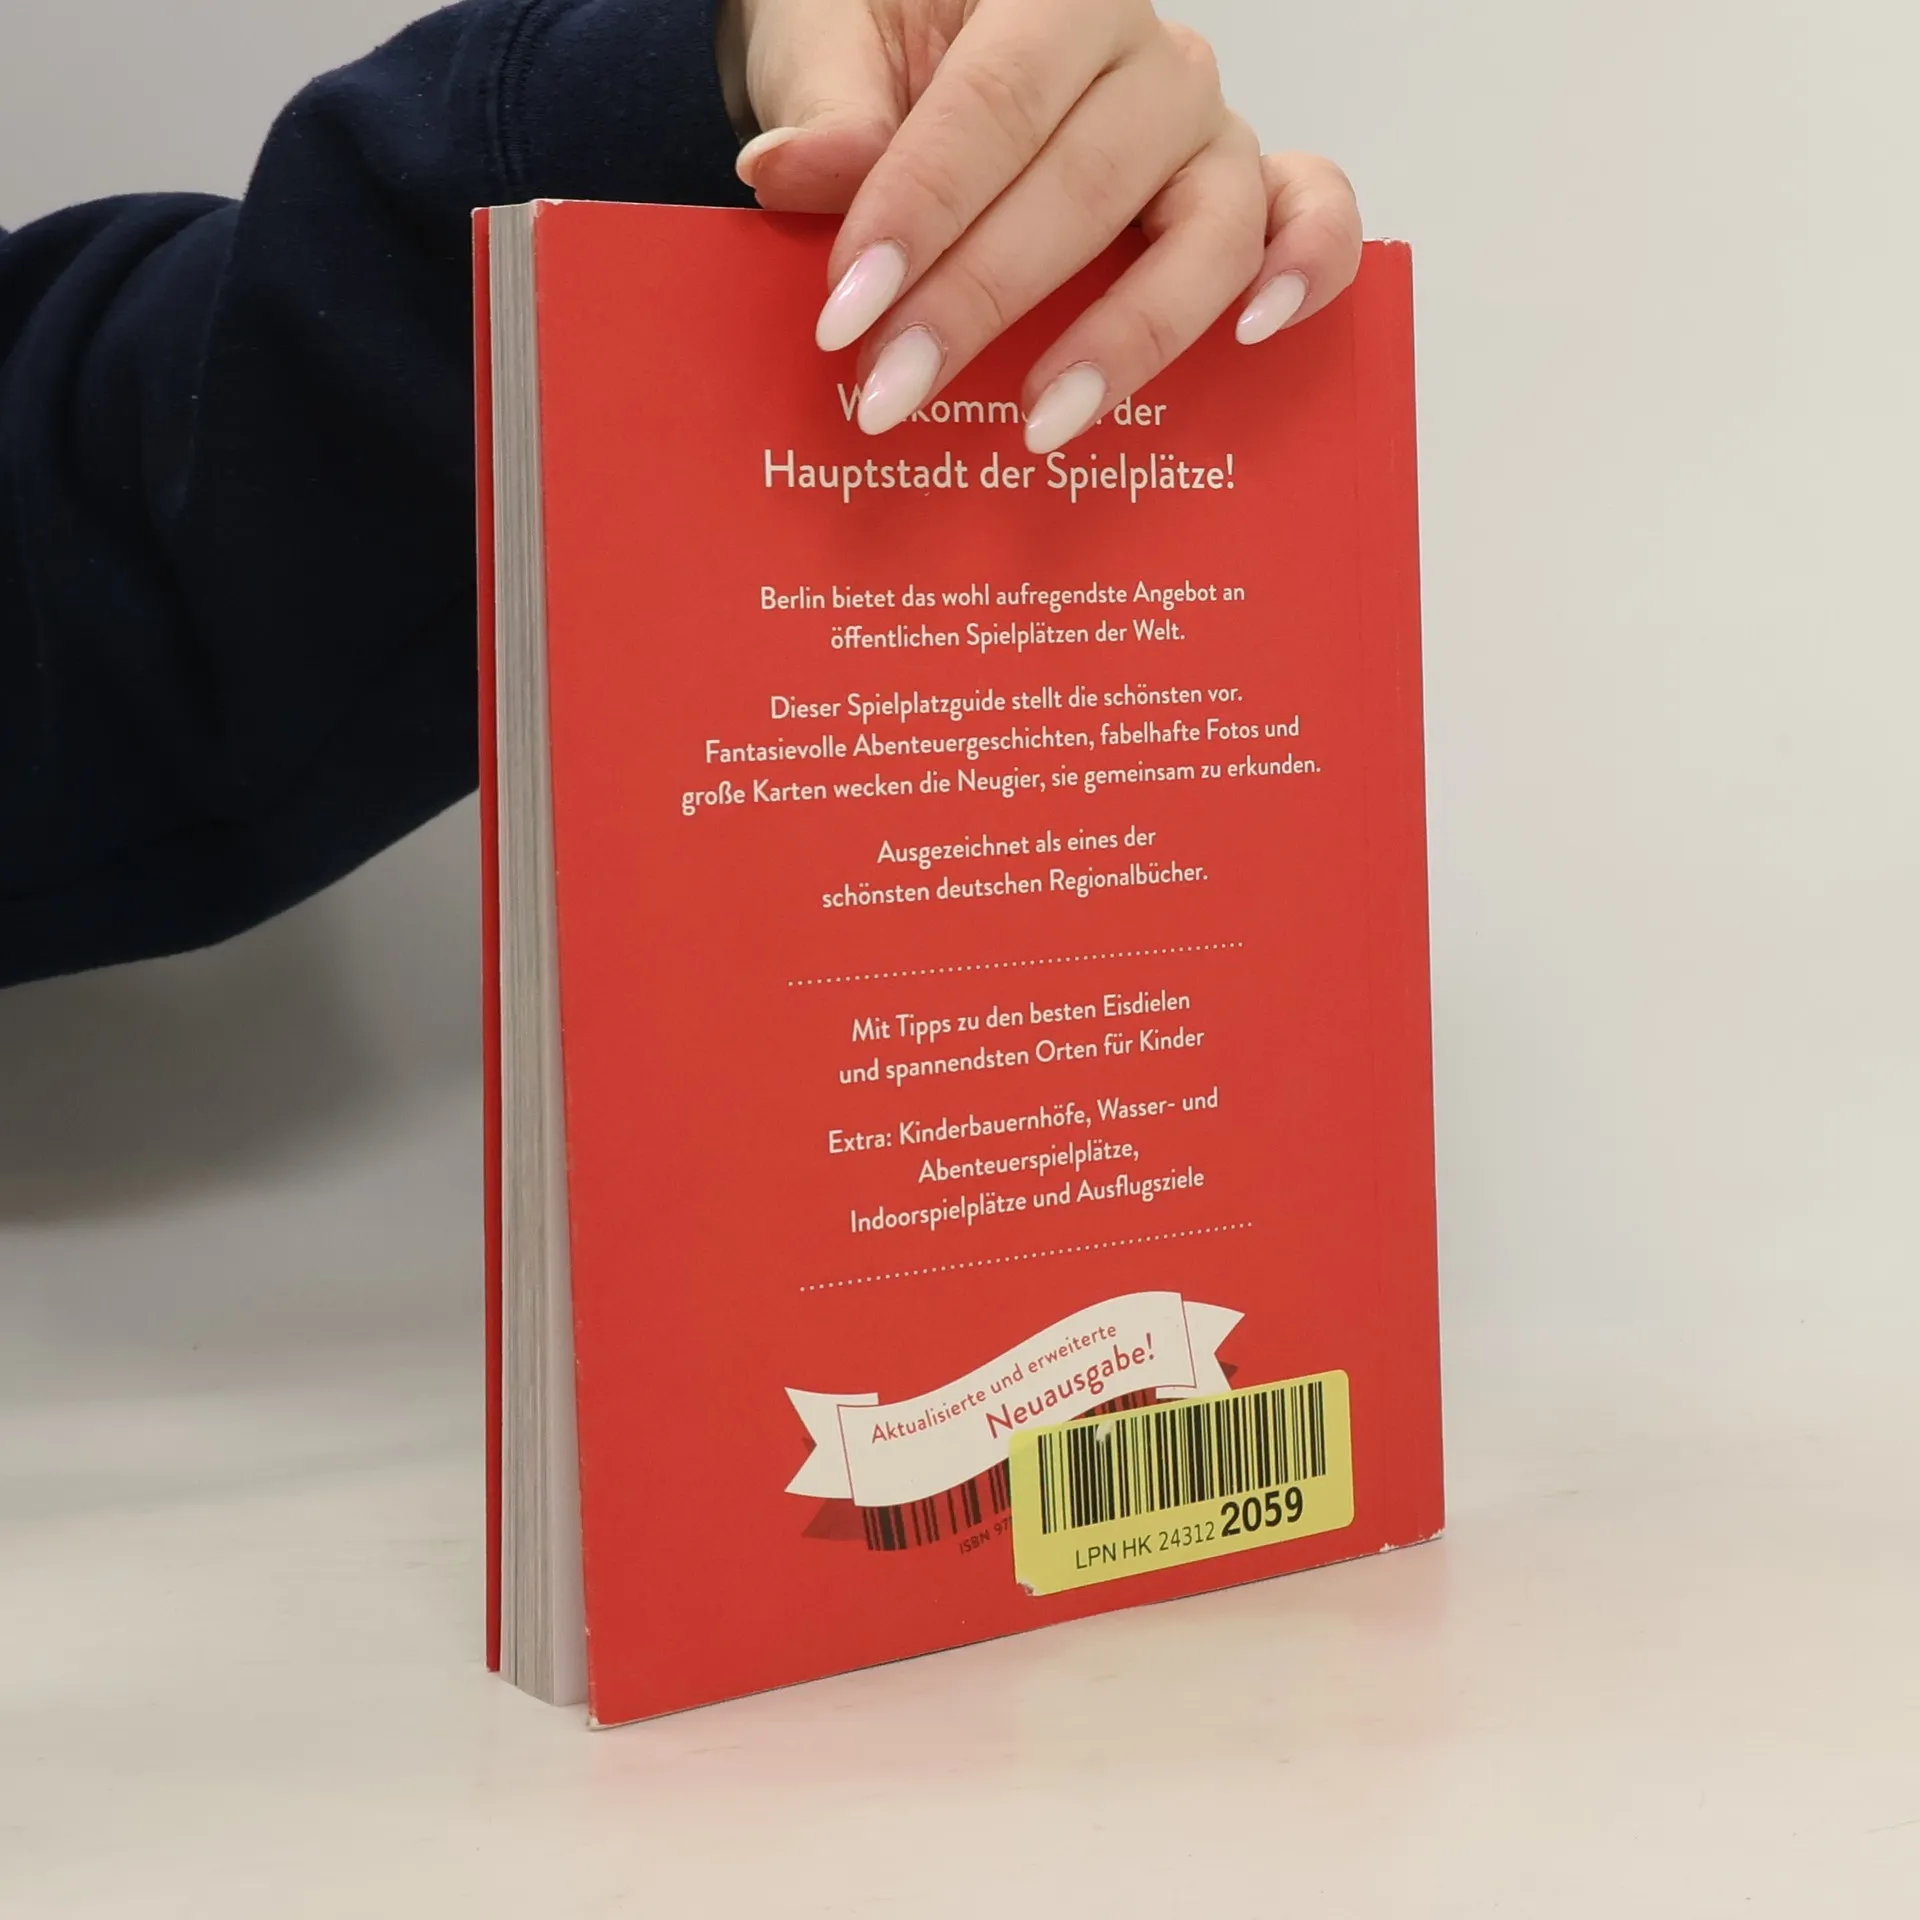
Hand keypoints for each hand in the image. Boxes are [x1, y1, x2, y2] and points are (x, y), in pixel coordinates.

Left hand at [716, 0, 1362, 452]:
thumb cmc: (876, 48)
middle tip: (891, 393)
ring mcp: (1208, 132)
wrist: (918, 62)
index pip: (995, 103)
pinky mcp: (1243, 198)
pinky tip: (1254, 337)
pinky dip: (1306, 269)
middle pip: (1087, 185)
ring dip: (1124, 339)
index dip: (921, 213)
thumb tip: (795, 170)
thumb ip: (825, 105)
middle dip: (980, 301)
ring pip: (1207, 231)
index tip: (847, 316)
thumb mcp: (824, 45)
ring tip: (1039, 423)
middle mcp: (1152, 57)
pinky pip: (1310, 220)